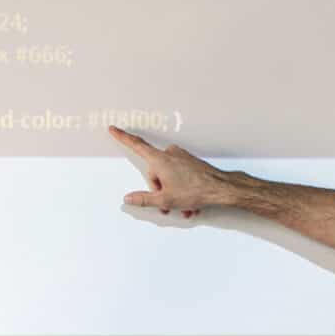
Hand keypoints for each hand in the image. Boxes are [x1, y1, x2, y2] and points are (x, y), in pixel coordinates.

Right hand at [108, 126, 237, 218]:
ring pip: (168, 176)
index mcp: (159, 160)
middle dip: (160, 190)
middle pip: (155, 172)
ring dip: (172, 193)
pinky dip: (182, 190)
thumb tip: (128, 198)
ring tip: (183, 206)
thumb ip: (144, 199)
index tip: (114, 129)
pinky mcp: (190, 162)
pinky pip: (179, 176)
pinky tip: (189, 203)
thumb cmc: (194, 191)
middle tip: (168, 204)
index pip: (136, 145)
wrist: (220, 188)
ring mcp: (181, 157)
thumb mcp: (164, 200)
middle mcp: (169, 154)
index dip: (123, 137)